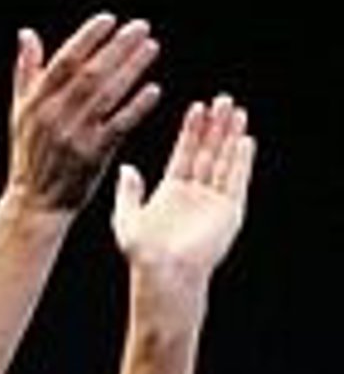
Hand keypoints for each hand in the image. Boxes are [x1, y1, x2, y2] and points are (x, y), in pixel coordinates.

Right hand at [9, 14, 162, 212]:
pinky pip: (120, 125)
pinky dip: (137, 106)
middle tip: (141, 27)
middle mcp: (54, 115)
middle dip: (117, 48)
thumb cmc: (31, 152)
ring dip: (132, 69)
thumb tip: (27, 33)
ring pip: (107, 95)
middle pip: (90, 74)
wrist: (36, 200)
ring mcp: (75, 135)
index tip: (109, 19)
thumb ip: (26, 71)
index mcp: (35, 102)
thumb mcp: (20, 111)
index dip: (87, 38)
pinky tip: (154, 90)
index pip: (64, 61)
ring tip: (152, 48)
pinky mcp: (94, 154)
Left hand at [111, 94, 255, 289]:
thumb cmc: (142, 252)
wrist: (165, 274)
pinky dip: (241, 162)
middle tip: (223, 99)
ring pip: (224, 161)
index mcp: (172, 190)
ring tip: (238, 112)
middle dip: (215, 126)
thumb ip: (128, 192)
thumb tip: (126, 168)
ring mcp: (213, 201)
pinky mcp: (229, 212)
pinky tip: (246, 141)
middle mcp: (195, 192)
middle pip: (208, 151)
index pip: (185, 152)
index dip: (192, 130)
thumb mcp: (127, 218)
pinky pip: (236, 181)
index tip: (197, 107)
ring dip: (231, 138)